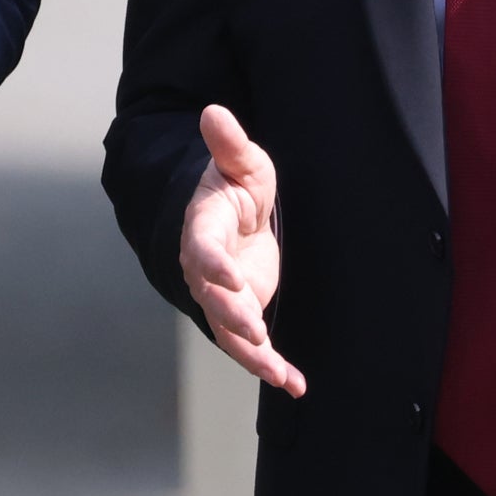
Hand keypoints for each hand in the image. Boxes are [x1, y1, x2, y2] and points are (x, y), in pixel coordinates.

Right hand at [179, 105, 304, 395]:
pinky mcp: (243, 313)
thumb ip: (229, 145)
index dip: (211, 264)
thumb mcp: (242, 163)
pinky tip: (294, 384)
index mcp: (203, 229)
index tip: (228, 275)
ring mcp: (223, 295)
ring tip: (278, 371)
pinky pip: (252, 346)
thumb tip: (214, 111)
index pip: (201, 248)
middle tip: (255, 329)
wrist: (238, 218)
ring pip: (229, 330)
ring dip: (252, 353)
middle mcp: (206, 269)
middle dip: (231, 315)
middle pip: (211, 297)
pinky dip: (270, 366)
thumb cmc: (238, 187)